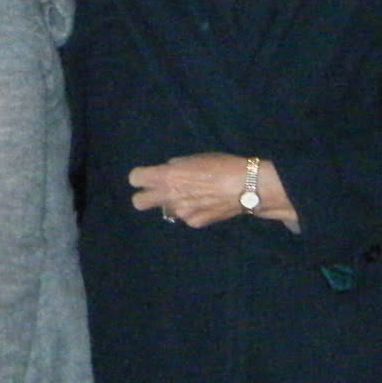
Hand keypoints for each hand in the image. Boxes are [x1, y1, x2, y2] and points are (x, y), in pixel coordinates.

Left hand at [130, 153, 300, 231]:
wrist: (246, 187)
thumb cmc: (221, 165)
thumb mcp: (194, 159)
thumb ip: (176, 167)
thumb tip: (168, 171)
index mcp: (166, 176)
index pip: (135, 179)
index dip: (141, 177)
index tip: (149, 176)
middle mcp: (169, 196)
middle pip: (138, 203)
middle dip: (144, 197)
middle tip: (158, 192)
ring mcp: (181, 213)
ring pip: (166, 211)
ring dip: (174, 204)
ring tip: (195, 195)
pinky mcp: (194, 223)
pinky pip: (186, 217)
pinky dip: (193, 212)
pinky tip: (208, 204)